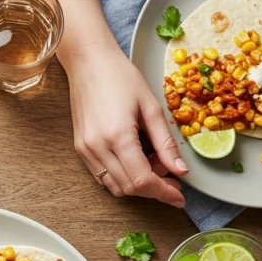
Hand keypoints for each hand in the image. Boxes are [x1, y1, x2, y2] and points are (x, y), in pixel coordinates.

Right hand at [63, 40, 187, 206]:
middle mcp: (98, 148)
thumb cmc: (121, 77)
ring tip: (154, 165)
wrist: (89, 63)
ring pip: (115, 187)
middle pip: (130, 188)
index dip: (164, 193)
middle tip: (172, 177)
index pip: (143, 180)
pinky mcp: (80, 150)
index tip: (179, 198)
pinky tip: (136, 161)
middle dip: (154, 190)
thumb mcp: (151, 107)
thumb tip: (180, 170)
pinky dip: (123, 177)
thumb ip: (165, 143)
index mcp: (118, 136)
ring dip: (138, 185)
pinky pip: (103, 177)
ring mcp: (86, 151)